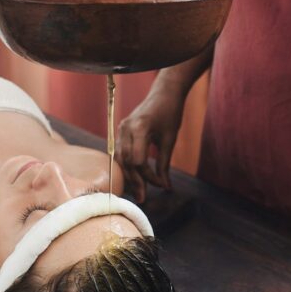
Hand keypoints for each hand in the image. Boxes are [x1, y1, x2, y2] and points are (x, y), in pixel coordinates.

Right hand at [117, 88, 184, 202]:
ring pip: (120, 159)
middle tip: (143, 199)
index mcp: (140, 128)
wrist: (164, 93)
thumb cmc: (170, 113)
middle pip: (126, 162)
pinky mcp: (121, 131)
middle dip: (135, 181)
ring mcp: (121, 129)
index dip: (149, 176)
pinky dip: (126, 166)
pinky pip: (120, 152)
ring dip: (129, 176)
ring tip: (137, 191)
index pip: (138, 161)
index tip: (162, 185)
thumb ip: (164, 164)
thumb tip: (165, 186)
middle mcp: (125, 128)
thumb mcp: (170, 139)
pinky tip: (133, 177)